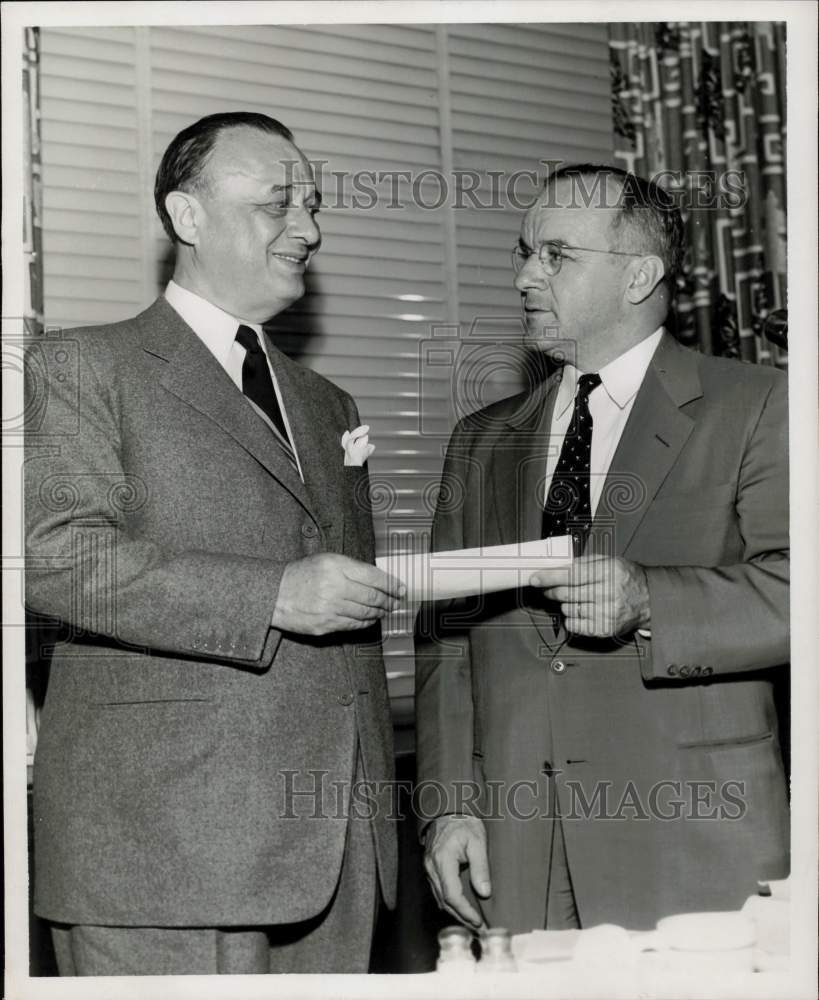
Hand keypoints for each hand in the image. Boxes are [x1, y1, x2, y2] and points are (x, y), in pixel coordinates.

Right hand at [272, 553, 404, 635]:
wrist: (273, 594)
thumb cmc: (301, 575)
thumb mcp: (326, 560)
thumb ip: (351, 568)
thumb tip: (379, 579)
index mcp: (336, 566)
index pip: (373, 576)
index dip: (391, 584)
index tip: (401, 588)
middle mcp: (334, 586)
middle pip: (373, 597)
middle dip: (389, 600)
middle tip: (396, 602)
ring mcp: (330, 608)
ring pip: (365, 613)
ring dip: (379, 612)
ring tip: (385, 610)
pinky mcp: (325, 625)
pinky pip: (353, 625)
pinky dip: (366, 623)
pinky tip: (370, 620)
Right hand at [423, 815, 490, 928]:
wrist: (447, 808)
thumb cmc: (463, 822)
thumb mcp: (477, 841)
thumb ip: (481, 867)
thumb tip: (484, 892)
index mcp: (443, 860)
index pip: (452, 895)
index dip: (465, 911)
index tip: (478, 922)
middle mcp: (432, 866)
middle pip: (444, 900)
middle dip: (461, 917)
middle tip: (478, 929)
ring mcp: (429, 867)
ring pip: (440, 897)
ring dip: (455, 912)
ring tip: (472, 923)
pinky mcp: (431, 867)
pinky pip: (438, 890)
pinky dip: (450, 902)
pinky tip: (461, 907)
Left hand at [530, 554, 649, 636]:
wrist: (648, 600)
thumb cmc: (628, 579)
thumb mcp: (610, 561)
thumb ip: (584, 562)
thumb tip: (557, 566)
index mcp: (609, 573)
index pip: (572, 575)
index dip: (550, 577)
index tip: (536, 578)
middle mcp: (608, 593)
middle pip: (568, 593)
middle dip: (552, 590)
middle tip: (547, 588)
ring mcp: (606, 613)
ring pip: (569, 609)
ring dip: (564, 604)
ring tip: (574, 598)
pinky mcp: (604, 628)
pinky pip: (575, 625)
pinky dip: (571, 618)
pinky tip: (579, 610)